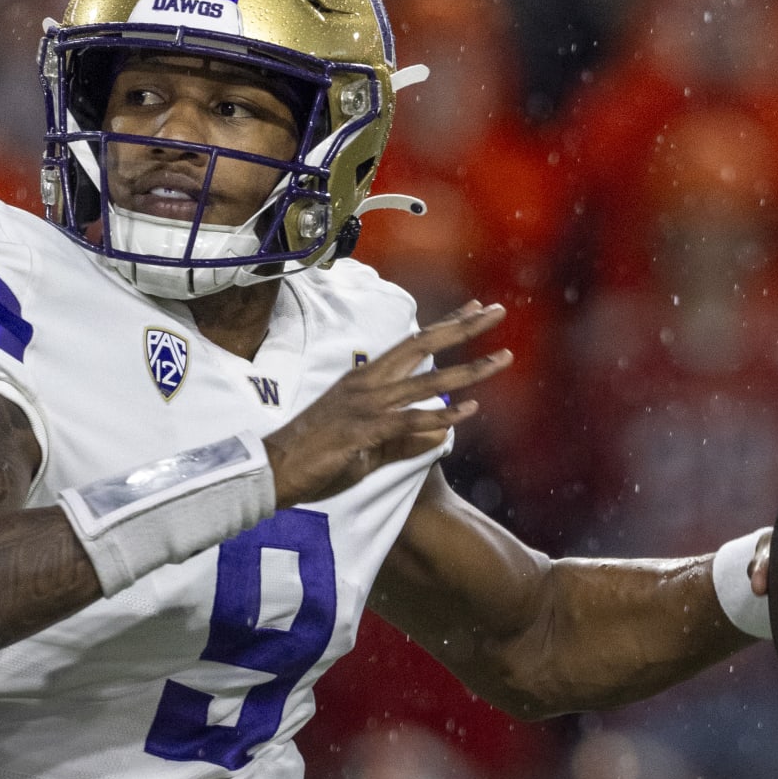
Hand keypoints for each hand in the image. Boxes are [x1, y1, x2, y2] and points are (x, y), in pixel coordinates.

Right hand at [265, 301, 511, 506]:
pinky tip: (469, 410)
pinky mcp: (365, 430)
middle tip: (497, 311)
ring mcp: (367, 405)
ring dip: (469, 371)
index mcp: (365, 378)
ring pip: (428, 382)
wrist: (275, 469)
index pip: (412, 342)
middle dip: (464, 328)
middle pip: (424, 345)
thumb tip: (441, 434)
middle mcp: (368, 383)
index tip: (474, 309)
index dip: (445, 324)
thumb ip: (404, 436)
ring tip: (502, 359)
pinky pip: (411, 420)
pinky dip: (442, 415)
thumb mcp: (366, 442)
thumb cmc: (314, 454)